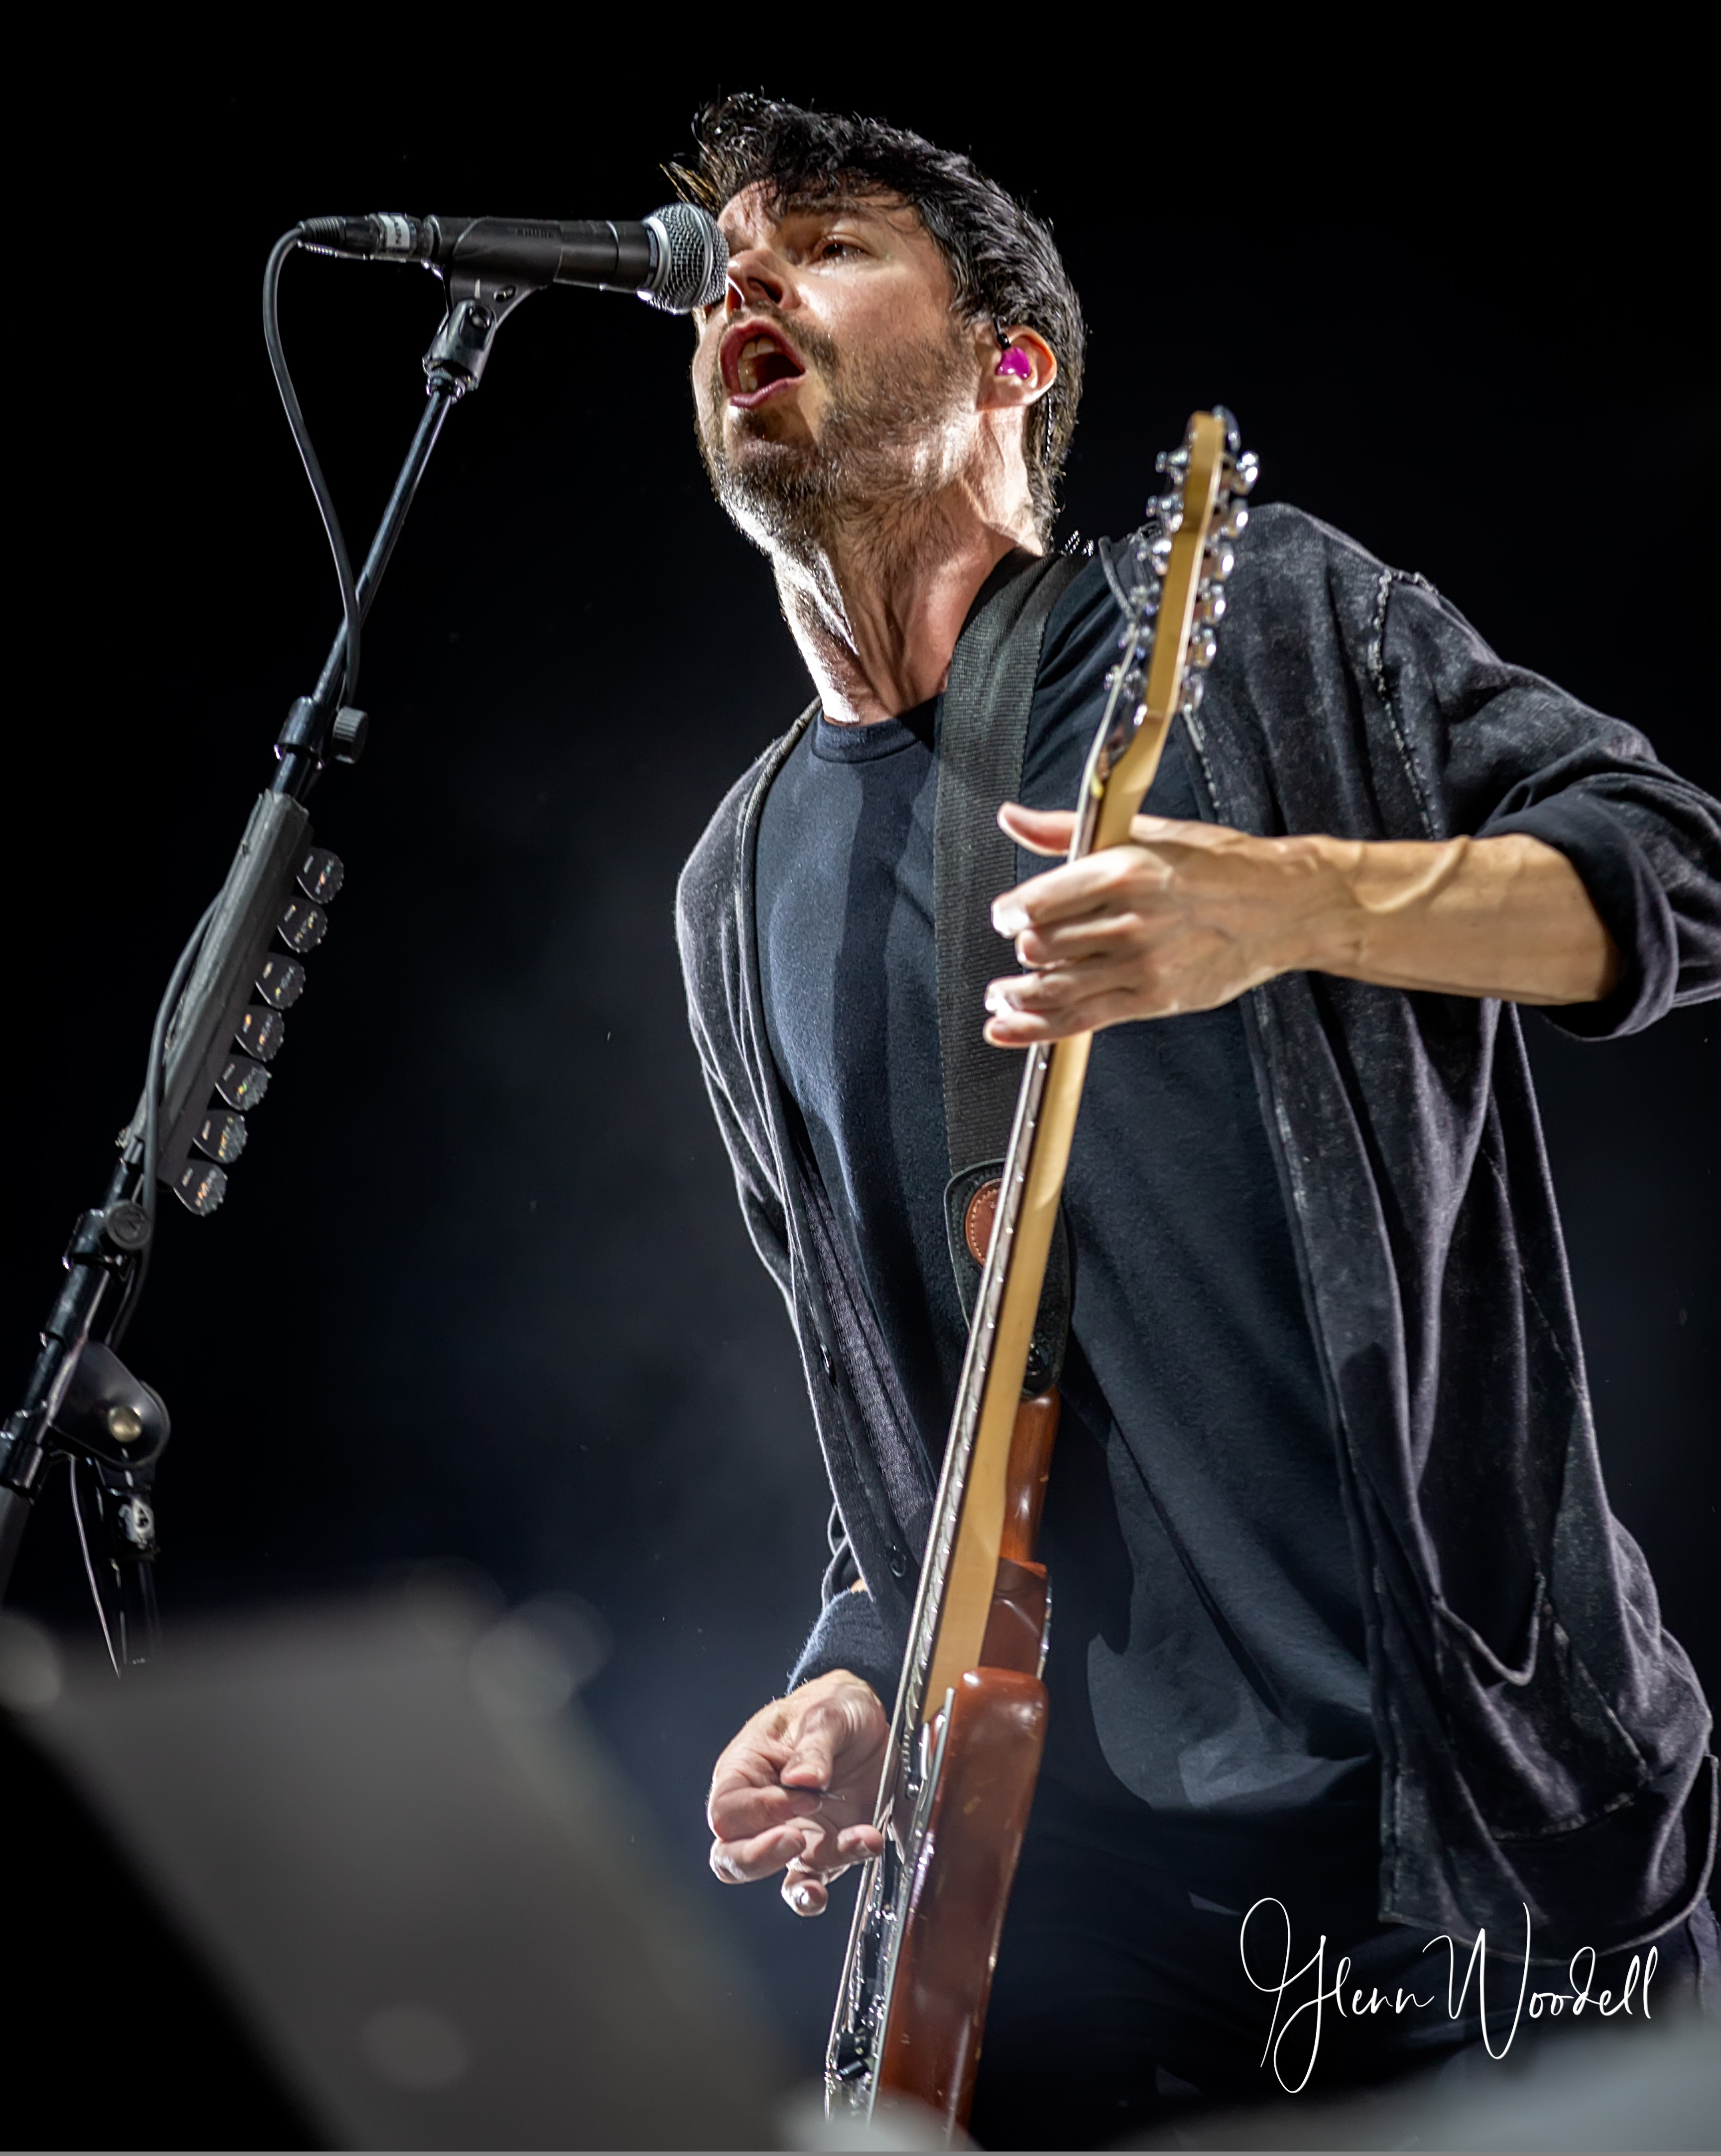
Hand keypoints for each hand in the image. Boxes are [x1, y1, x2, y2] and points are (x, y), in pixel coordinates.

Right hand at [707, 1670, 887, 1917]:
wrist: (870, 1719)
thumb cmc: (832, 1706)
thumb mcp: (827, 1712)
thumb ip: (814, 1745)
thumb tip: (802, 1779)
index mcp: (744, 1771)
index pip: (727, 1811)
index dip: (758, 1813)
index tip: (803, 1796)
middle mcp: (761, 1812)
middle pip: (731, 1857)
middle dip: (760, 1858)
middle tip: (796, 1840)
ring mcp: (794, 1835)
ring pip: (780, 1876)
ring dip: (816, 1870)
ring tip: (858, 1841)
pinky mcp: (825, 1849)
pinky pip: (818, 1879)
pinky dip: (836, 1880)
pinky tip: (864, 1850)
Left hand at [983, 802, 1323, 1042]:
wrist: (1283, 906)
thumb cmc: (1218, 865)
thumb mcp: (1143, 831)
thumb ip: (1067, 830)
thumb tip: (1012, 818)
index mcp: (1123, 869)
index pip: (1039, 900)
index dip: (1010, 913)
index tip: (1005, 916)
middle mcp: (1130, 919)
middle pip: (1041, 946)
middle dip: (1021, 951)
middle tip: (1019, 951)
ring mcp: (1142, 964)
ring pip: (1055, 987)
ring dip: (1017, 996)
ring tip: (1000, 996)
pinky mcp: (1155, 998)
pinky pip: (1082, 1019)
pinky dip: (1036, 1029)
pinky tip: (1007, 1028)